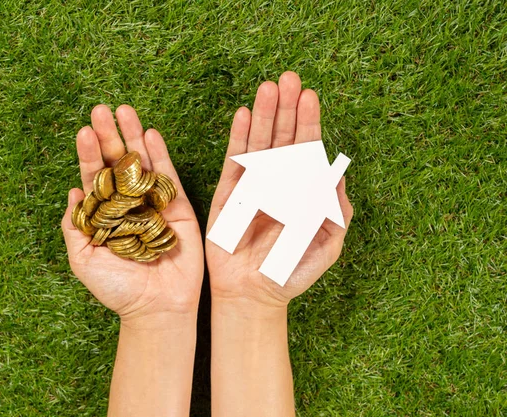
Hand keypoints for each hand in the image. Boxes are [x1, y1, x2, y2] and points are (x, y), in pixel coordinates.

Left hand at [62, 105, 202, 326]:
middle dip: (109, 136)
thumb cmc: (117, 288)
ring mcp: (154, 203)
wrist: (156, 307)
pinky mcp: (178, 208)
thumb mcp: (83, 259)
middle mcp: (129, 204)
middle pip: (118, 163)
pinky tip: (151, 134)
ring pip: (143, 163)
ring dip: (133, 136)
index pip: (95, 178)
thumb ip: (74, 227)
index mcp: (105, 214)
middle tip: (101, 109)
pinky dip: (161, 155)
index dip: (89, 154)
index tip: (83, 132)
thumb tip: (72, 192)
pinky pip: (169, 177)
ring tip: (125, 111)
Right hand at [206, 72, 352, 309]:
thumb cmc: (292, 271)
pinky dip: (238, 138)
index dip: (309, 124)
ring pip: (259, 143)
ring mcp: (252, 185)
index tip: (310, 97)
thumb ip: (337, 212)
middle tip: (288, 78)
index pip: (306, 151)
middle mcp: (277, 182)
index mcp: (302, 191)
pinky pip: (234, 161)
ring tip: (268, 87)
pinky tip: (243, 115)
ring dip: (264, 115)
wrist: (255, 293)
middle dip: (287, 109)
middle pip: (283, 138)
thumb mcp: (327, 244)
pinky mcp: (228, 194)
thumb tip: (339, 174)